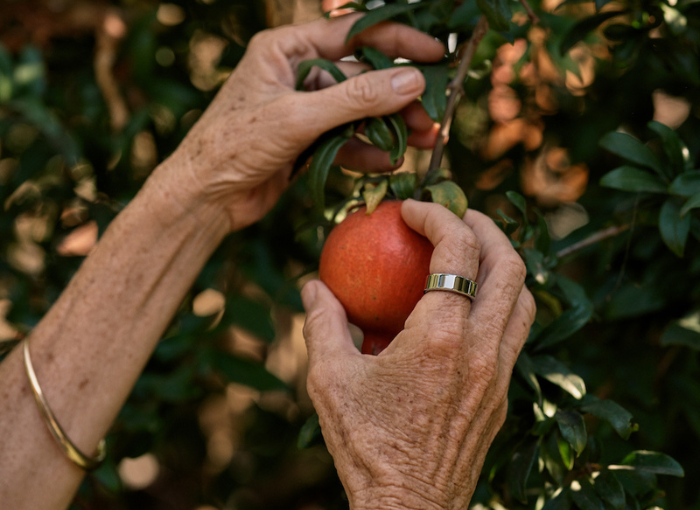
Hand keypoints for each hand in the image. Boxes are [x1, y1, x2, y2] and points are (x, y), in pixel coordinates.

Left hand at [159, 15, 443, 231]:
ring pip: (359, 111)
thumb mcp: (298, 117)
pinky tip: (390, 162)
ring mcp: (303, 108)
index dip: (398, 40)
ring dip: (390, 126)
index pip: (352, 34)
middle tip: (431, 116)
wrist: (204, 197)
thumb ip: (356, 99)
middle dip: (398, 96)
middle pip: (362, 76)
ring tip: (424, 141)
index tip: (437, 55)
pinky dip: (367, 150)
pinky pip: (346, 139)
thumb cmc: (234, 145)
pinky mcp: (307, 140)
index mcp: (287, 49)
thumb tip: (411, 80)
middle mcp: (297, 72)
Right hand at [301, 200, 535, 509]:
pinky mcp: (502, 396)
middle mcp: (483, 348)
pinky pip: (515, 334)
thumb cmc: (366, 446)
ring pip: (524, 300)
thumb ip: (322, 323)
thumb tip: (312, 287)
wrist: (408, 509)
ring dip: (503, 265)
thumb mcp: (330, 380)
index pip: (457, 249)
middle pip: (511, 265)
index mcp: (441, 335)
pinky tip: (466, 310)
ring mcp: (500, 374)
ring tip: (471, 254)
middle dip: (486, 227)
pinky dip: (500, 304)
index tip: (411, 210)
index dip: (437, 215)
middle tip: (458, 216)